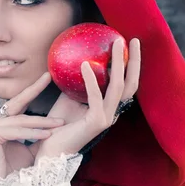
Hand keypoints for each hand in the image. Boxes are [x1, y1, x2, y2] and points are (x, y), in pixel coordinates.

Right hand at [0, 73, 65, 184]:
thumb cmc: (11, 173)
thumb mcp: (28, 150)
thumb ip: (36, 136)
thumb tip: (54, 126)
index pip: (18, 104)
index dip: (32, 91)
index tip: (46, 78)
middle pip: (16, 103)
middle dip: (34, 89)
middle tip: (48, 77)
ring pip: (19, 119)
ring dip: (41, 122)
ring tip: (59, 123)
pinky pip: (15, 130)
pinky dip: (32, 133)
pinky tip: (46, 135)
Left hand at [32, 38, 140, 162]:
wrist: (50, 146)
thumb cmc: (57, 120)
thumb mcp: (68, 94)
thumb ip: (75, 79)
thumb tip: (75, 54)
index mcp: (108, 105)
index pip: (126, 82)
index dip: (130, 63)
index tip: (128, 42)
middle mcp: (112, 111)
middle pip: (131, 83)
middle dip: (134, 60)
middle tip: (133, 39)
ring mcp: (107, 118)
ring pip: (118, 87)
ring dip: (119, 65)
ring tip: (115, 45)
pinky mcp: (96, 123)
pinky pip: (95, 97)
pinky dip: (91, 80)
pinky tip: (86, 65)